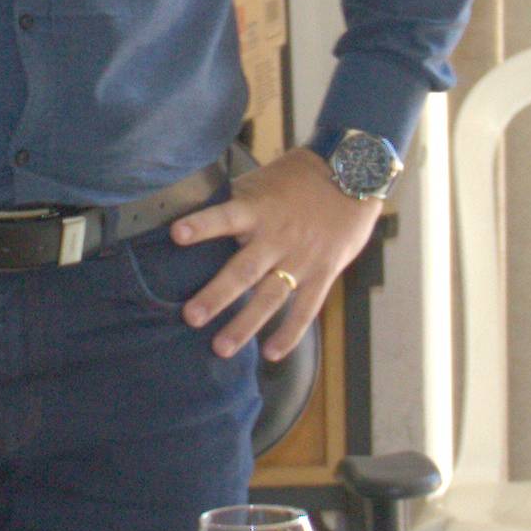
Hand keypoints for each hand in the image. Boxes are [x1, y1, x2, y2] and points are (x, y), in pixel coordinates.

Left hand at [164, 145, 378, 361]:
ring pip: (270, 297)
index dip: (203, 224)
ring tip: (221, 348)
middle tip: (191, 317)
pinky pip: (305, 308)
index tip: (176, 234)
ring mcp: (301, 259)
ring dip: (245, 324)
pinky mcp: (323, 273)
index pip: (225, 216)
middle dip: (217, 295)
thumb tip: (191, 205)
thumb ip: (234, 200)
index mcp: (258, 210)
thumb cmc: (300, 178)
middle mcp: (277, 238)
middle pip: (244, 270)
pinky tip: (270, 353)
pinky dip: (289, 333)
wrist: (354, 176)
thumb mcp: (264, 180)